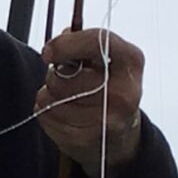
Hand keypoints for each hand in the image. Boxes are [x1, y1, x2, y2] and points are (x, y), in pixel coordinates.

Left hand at [34, 28, 145, 177]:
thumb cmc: (110, 89)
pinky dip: (47, 113)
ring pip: (50, 97)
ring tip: (66, 98)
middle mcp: (123, 92)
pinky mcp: (85, 139)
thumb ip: (86, 43)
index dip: (65, 44)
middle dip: (55, 75)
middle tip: (65, 80)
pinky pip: (46, 116)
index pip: (95, 41)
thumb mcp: (110, 59)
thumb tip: (61, 39)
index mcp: (131, 62)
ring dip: (49, 95)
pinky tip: (64, 114)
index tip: (48, 51)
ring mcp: (105, 119)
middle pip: (64, 75)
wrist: (120, 137)